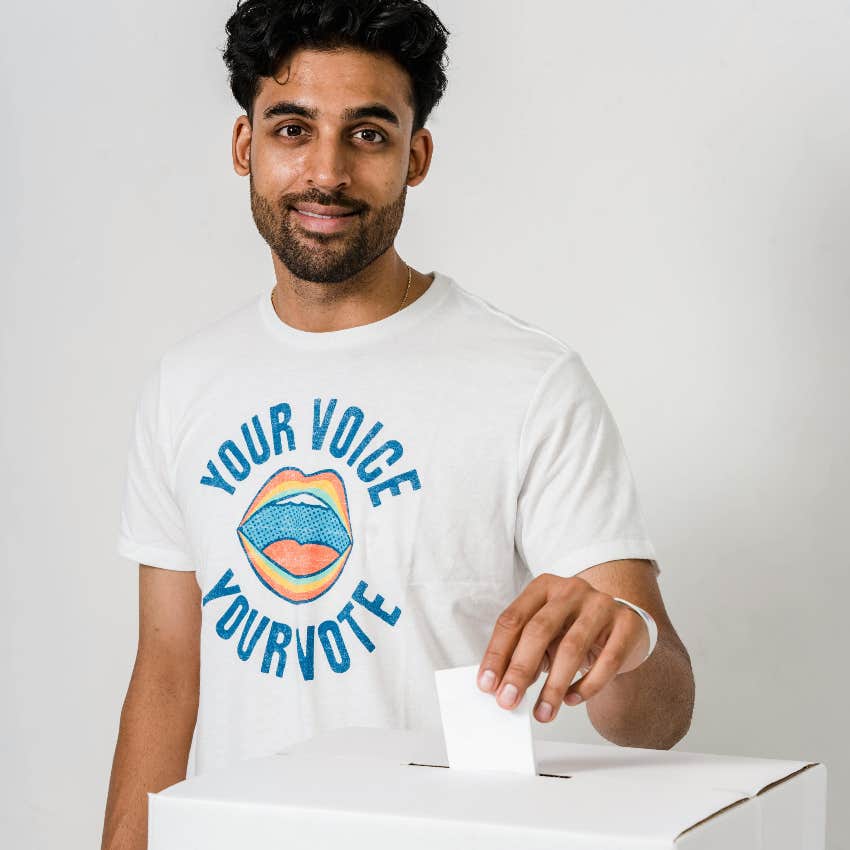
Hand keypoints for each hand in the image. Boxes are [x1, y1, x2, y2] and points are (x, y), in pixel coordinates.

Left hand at [477, 572, 649, 722]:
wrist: (623, 624)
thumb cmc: (575, 629)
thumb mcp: (547, 634)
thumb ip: (526, 651)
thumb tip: (504, 684)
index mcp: (543, 586)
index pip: (513, 620)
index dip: (497, 654)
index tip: (487, 684)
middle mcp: (571, 589)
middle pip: (539, 630)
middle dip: (520, 670)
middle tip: (508, 700)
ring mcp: (601, 604)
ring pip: (572, 648)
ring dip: (553, 686)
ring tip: (542, 712)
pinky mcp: (627, 624)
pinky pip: (606, 661)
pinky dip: (587, 686)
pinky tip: (572, 699)